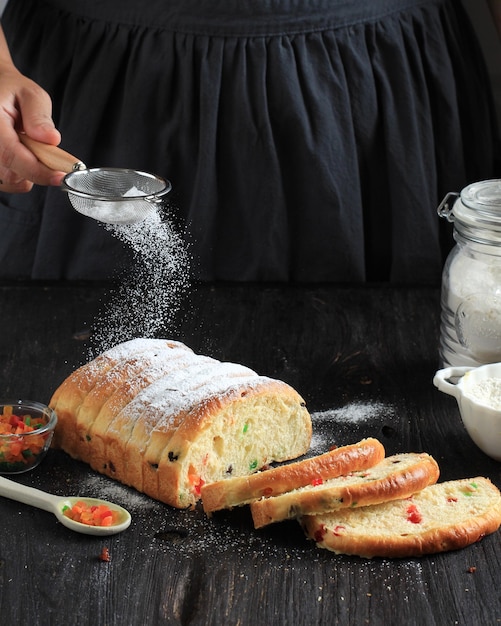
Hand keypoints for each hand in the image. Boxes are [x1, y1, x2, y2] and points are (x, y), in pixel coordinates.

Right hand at [0, 66, 65, 192]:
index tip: (60, 176)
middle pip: (12, 174)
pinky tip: (21, 156)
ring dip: (28, 172)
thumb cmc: (11, 92)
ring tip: (27, 146)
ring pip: (11, 181)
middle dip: (37, 168)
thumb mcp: (30, 94)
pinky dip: (20, 175)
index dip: (38, 170)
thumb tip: (50, 139)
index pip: (11, 155)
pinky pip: (8, 183)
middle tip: (45, 149)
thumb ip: (39, 116)